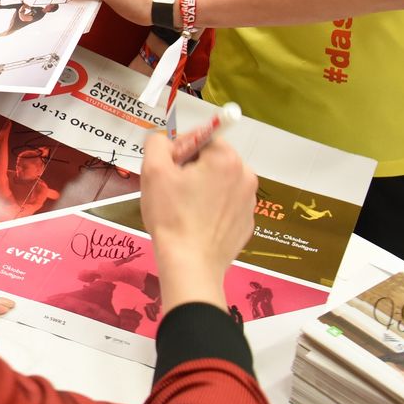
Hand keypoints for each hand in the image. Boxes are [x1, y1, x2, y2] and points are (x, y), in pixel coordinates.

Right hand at [137, 132, 255, 310]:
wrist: (190, 266)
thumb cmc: (172, 216)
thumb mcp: (153, 170)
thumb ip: (158, 143)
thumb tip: (166, 141)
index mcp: (226, 159)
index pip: (202, 137)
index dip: (180, 150)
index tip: (168, 170)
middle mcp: (246, 176)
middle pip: (213, 159)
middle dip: (192, 168)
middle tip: (173, 189)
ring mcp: (250, 202)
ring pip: (220, 181)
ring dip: (202, 187)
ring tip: (184, 208)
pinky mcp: (247, 223)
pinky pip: (226, 204)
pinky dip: (212, 207)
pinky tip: (196, 222)